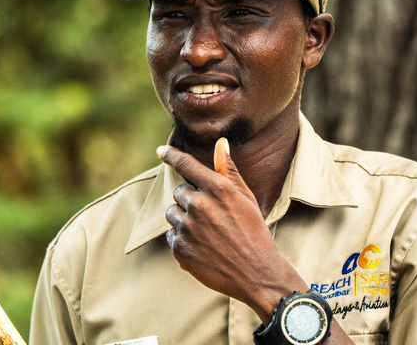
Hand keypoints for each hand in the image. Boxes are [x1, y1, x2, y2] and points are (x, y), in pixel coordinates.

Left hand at [159, 139, 298, 316]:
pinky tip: (202, 247)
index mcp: (217, 188)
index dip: (171, 155)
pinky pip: (171, 236)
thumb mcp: (246, 198)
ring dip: (183, 219)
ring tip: (206, 232)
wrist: (257, 273)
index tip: (160, 150)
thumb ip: (228, 170)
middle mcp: (200, 205)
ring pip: (172, 213)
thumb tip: (220, 142)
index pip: (186, 164)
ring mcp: (188, 227)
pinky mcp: (180, 248)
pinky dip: (183, 240)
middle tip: (210, 215)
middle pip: (179, 192)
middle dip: (190, 200)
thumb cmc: (253, 232)